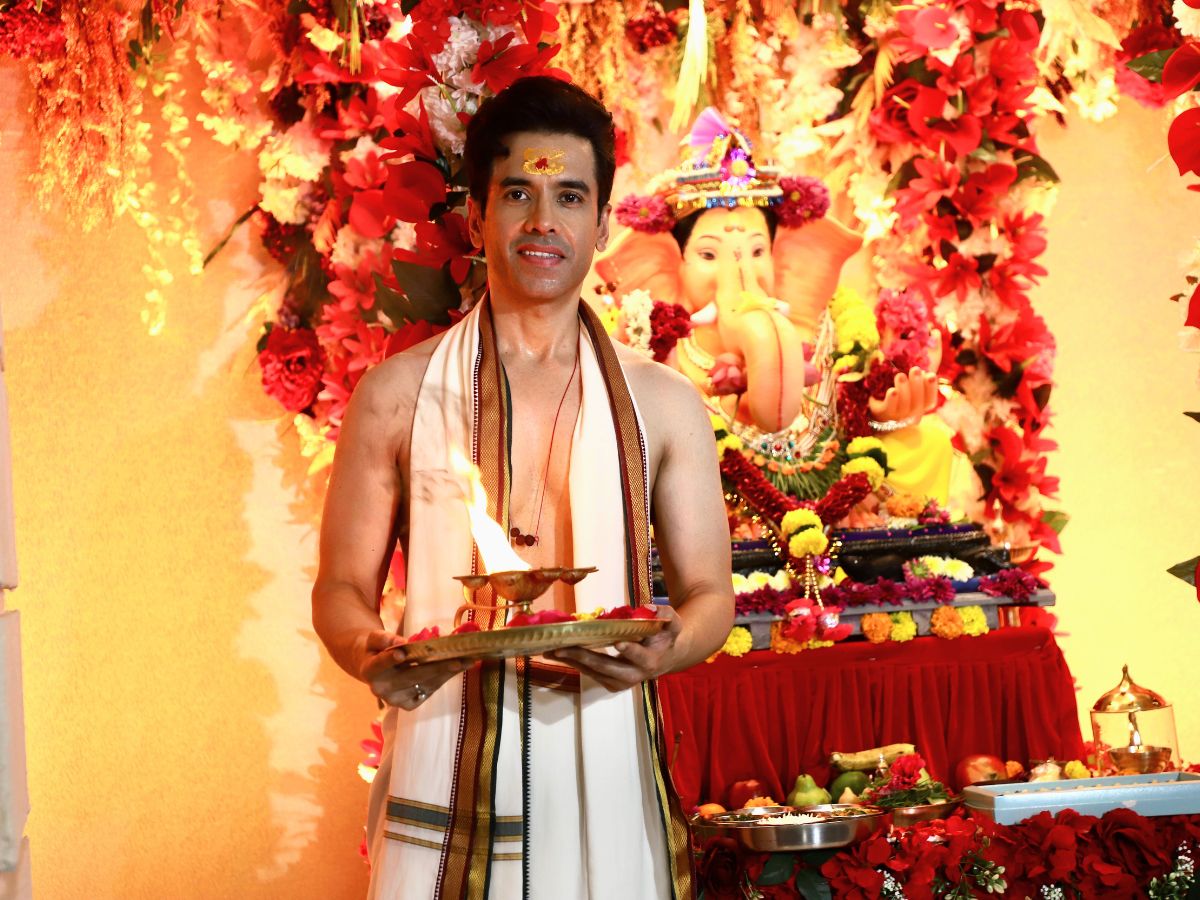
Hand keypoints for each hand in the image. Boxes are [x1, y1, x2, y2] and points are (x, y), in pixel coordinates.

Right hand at [359, 630, 468, 709]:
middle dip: (437, 666)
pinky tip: (460, 667)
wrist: (374, 669)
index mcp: (370, 671)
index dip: (390, 659)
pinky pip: (431, 689)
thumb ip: (383, 638)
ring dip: (448, 672)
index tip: (401, 653)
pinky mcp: (409, 705)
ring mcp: (397, 700)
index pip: (380, 664)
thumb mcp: (374, 638)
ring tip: (468, 660)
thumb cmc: (376, 649)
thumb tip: (402, 643)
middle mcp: (382, 690)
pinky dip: (445, 677)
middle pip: (412, 676)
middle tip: (458, 658)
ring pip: (426, 684)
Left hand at [546, 606, 683, 691]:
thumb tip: (650, 608)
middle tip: (561, 647)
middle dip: (582, 657)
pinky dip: (570, 662)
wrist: (664, 659)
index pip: (640, 657)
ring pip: (591, 671)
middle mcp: (632, 676)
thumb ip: (668, 616)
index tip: (618, 643)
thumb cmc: (665, 637)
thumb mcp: (673, 624)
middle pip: (605, 667)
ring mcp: (618, 682)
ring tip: (548, 650)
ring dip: (569, 661)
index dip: (630, 651)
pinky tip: (553, 653)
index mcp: (650, 661)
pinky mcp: (607, 681)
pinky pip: (587, 671)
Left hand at [868, 366, 937, 423]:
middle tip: (915, 369)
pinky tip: (892, 390)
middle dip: (917, 385)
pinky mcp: (883, 413)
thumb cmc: (897, 392)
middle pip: (918, 404)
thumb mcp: (909, 384)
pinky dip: (891, 399)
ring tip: (901, 375)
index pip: (930, 401)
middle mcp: (911, 415)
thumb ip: (917, 379)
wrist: (875, 405)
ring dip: (904, 389)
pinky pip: (888, 408)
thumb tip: (923, 370)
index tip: (931, 375)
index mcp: (920, 407)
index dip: (931, 389)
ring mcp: (897, 417)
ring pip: (904, 405)